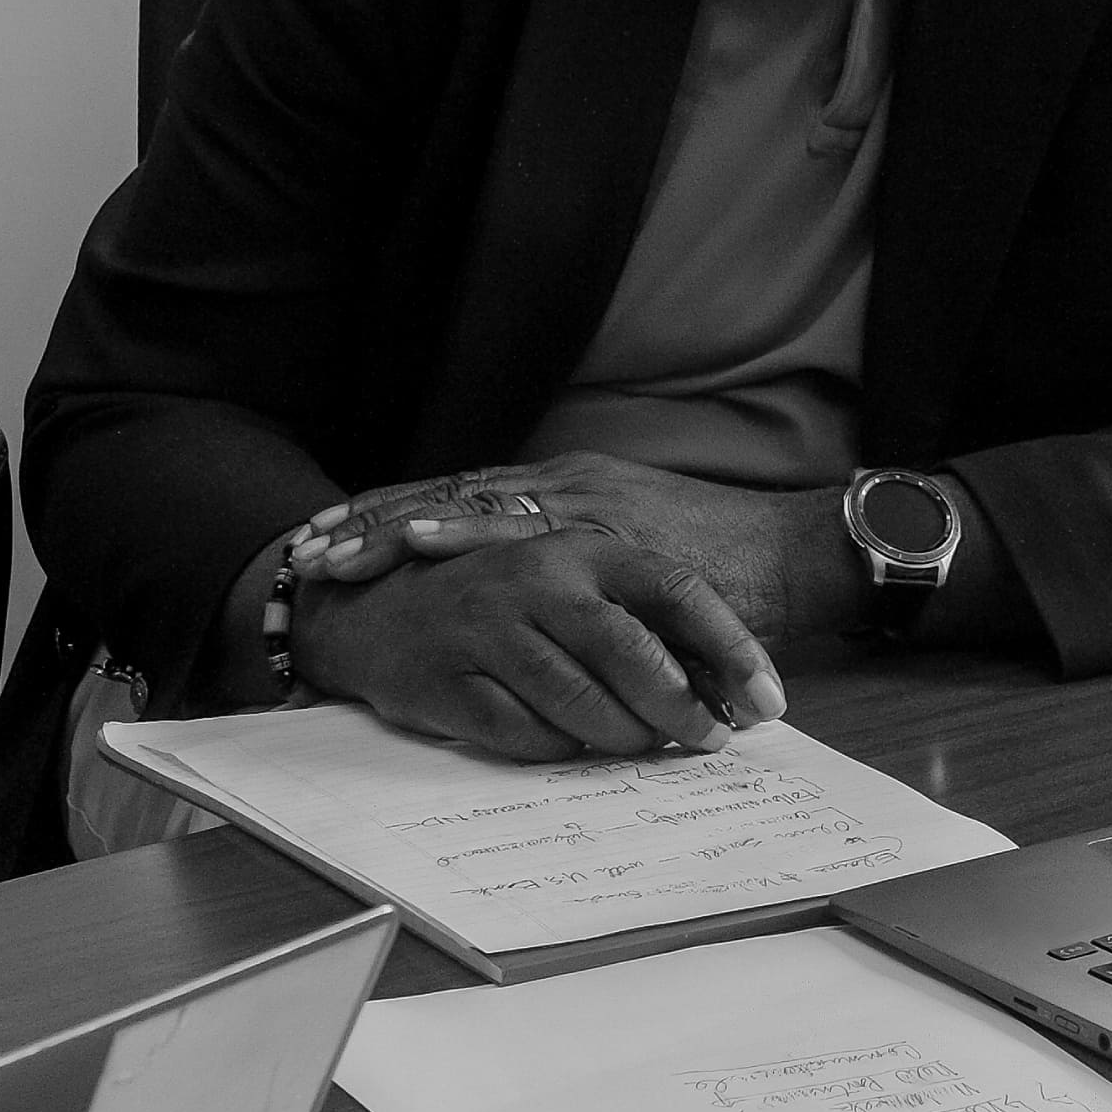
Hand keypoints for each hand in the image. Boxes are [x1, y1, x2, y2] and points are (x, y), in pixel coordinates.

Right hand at [289, 517, 793, 762]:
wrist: (376, 609)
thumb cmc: (503, 601)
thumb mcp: (575, 585)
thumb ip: (643, 621)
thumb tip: (728, 683)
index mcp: (581, 547)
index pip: (675, 590)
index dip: (729, 647)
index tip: (768, 699)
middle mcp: (537, 580)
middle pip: (631, 651)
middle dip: (684, 707)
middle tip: (715, 742)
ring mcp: (490, 631)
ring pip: (580, 701)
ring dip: (628, 736)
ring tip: (653, 748)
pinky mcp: (451, 684)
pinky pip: (524, 735)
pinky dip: (562, 750)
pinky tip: (580, 749)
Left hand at [292, 452, 870, 649]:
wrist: (797, 557)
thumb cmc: (728, 571)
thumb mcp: (641, 568)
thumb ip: (592, 587)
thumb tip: (543, 624)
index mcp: (575, 494)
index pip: (472, 501)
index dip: (406, 519)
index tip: (342, 537)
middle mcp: (572, 487)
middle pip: (455, 499)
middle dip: (381, 524)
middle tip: (314, 547)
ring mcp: (586, 504)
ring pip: (471, 506)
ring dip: (402, 528)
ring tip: (342, 549)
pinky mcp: (604, 529)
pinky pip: (522, 529)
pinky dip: (464, 531)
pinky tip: (419, 539)